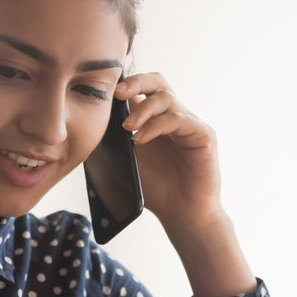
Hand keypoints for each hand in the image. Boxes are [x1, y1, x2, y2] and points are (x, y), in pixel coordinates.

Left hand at [115, 72, 257, 296]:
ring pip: (167, 98)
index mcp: (156, 119)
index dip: (126, 84)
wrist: (181, 214)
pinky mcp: (203, 134)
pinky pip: (179, 119)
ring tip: (127, 128)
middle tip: (117, 94)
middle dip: (136, 82)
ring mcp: (190, 124)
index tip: (106, 92)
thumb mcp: (128, 160)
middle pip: (158, 83)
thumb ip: (117, 139)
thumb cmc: (156, 190)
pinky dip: (157, 125)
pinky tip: (141, 138)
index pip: (144, 88)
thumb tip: (93, 119)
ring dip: (143, 110)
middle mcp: (175, 117)